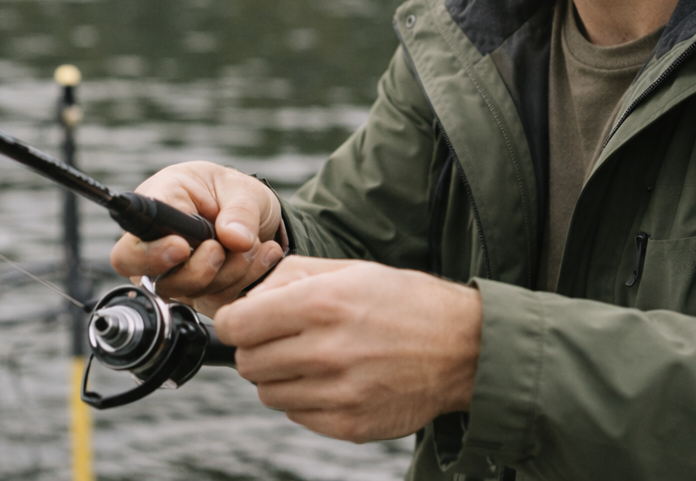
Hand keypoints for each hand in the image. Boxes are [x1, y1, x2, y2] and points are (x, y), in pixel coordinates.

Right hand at [109, 162, 284, 315]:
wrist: (256, 213)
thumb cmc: (233, 192)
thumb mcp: (243, 189)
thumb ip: (240, 210)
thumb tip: (235, 239)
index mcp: (158, 210)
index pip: (130, 248)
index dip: (151, 255)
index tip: (182, 247)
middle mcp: (159, 248)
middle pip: (155, 282)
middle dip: (196, 272)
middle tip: (220, 249)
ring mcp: (177, 276)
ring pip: (191, 294)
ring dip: (229, 272)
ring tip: (253, 243)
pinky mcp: (200, 294)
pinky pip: (218, 302)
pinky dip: (246, 280)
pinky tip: (263, 254)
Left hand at [214, 256, 482, 442]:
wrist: (462, 347)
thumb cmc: (403, 300)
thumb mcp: (350, 269)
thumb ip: (291, 278)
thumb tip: (247, 299)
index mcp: (322, 303)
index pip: (239, 325)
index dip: (233, 321)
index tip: (242, 320)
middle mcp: (326, 350)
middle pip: (247, 361)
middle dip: (256, 347)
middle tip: (283, 336)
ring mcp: (337, 393)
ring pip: (267, 392)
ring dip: (279, 374)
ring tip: (313, 356)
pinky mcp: (348, 425)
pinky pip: (296, 414)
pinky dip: (305, 398)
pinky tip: (334, 378)